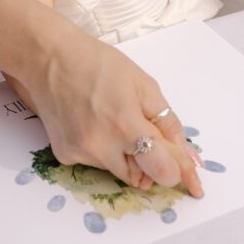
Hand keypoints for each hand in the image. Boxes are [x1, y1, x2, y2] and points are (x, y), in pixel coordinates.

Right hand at [15, 21, 203, 197]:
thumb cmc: (99, 64)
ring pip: (119, 171)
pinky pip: (95, 163)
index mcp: (126, 125)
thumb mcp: (144, 84)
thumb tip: (185, 154)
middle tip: (148, 137)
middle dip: (151, 162)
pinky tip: (94, 123)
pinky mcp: (64, 156)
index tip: (193, 184)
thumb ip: (167, 122)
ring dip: (127, 156)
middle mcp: (102, 146)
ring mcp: (80, 154)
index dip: (180, 174)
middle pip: (142, 176)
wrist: (49, 59)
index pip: (162, 169)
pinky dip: (103, 151)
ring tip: (114, 120)